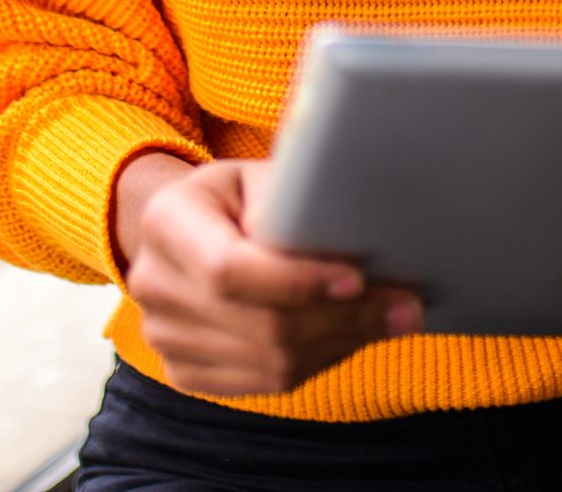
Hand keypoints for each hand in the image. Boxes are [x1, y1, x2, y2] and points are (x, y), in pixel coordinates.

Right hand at [115, 154, 421, 395]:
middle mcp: (155, 284)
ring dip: (341, 343)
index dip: (296, 282)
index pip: (231, 270)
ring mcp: (164, 336)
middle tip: (406, 306)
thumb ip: (296, 200)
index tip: (357, 279)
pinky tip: (352, 335)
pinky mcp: (183, 371)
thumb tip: (370, 228)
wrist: (183, 226)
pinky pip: (263, 384)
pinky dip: (317, 361)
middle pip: (259, 325)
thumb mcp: (259, 177)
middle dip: (342, 319)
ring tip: (393, 318)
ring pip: (268, 363)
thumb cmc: (236, 195)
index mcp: (167, 222)